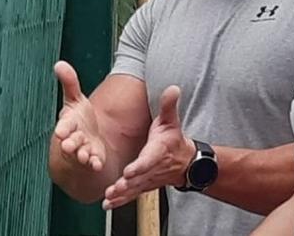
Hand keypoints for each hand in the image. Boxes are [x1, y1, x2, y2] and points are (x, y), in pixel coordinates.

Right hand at [54, 61, 106, 171]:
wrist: (83, 142)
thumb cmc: (78, 120)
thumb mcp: (75, 100)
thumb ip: (69, 83)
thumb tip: (59, 64)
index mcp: (68, 124)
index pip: (63, 126)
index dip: (63, 129)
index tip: (61, 131)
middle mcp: (73, 139)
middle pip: (70, 142)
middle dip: (70, 143)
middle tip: (70, 145)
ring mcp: (82, 150)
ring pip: (80, 153)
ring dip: (82, 154)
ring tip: (85, 155)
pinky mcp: (93, 159)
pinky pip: (93, 163)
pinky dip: (94, 163)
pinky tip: (97, 163)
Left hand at [102, 85, 194, 209]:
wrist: (185, 161)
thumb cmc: (173, 139)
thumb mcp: (172, 120)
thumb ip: (169, 105)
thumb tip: (173, 88)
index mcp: (158, 150)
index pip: (149, 159)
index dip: (140, 165)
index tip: (130, 170)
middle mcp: (153, 167)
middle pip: (139, 177)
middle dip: (127, 183)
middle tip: (115, 188)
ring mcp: (148, 179)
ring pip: (134, 188)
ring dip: (122, 194)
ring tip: (109, 196)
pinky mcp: (143, 185)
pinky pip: (132, 195)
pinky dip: (121, 201)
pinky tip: (108, 204)